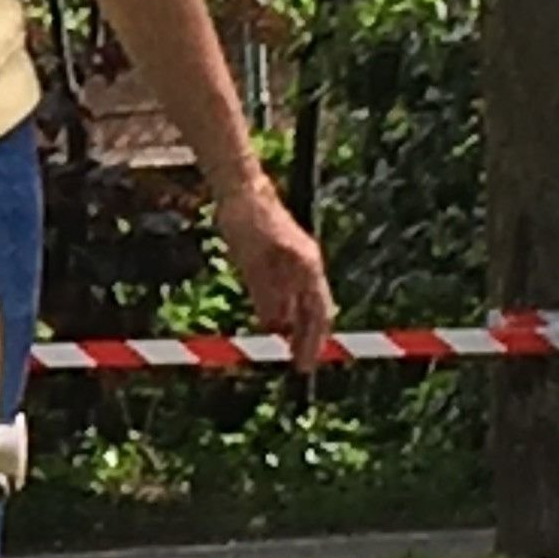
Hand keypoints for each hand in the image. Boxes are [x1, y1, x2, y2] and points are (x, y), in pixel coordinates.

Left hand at [210, 177, 336, 371]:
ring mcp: (289, 265)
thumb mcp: (256, 257)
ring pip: (298, 306)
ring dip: (295, 331)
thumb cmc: (250, 219)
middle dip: (308, 340)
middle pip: (312, 313)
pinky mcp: (271, 262)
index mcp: (306, 267)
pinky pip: (279, 296)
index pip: (318, 313)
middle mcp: (303, 268)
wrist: (240, 191)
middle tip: (300, 366)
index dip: (313, 340)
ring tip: (290, 354)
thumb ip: (267, 289)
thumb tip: (279, 324)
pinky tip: (272, 327)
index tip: (305, 364)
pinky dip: (279, 315)